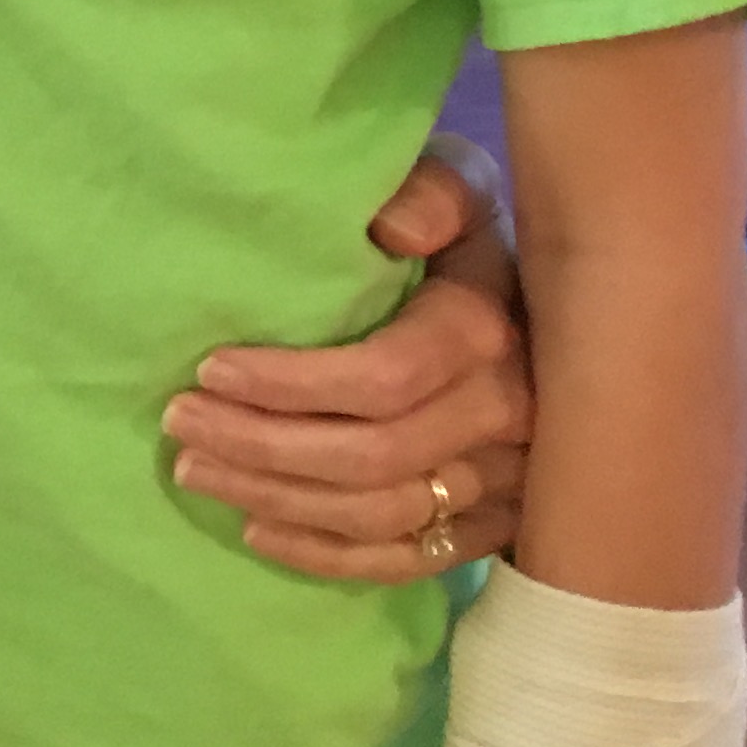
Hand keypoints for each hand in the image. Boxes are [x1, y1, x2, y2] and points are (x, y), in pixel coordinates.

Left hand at [164, 134, 535, 581]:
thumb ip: (429, 192)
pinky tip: (256, 530)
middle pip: (372, 456)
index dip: (289, 384)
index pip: (383, 379)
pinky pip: (410, 559)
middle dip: (262, 446)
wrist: (567, 312)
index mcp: (484, 332)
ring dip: (277, 499)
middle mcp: (504, 417)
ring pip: (383, 513)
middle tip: (180, 424)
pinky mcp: (495, 524)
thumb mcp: (460, 187)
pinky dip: (327, 554)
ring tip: (195, 471)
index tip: (208, 369)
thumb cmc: (469, 240)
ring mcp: (506, 481)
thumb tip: (390, 228)